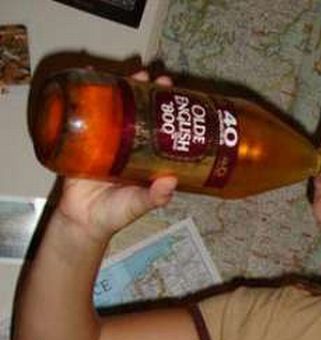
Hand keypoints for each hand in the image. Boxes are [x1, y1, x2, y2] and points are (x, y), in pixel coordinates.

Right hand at [54, 71, 176, 242]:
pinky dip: (88, 96)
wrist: (82, 220)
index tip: (174, 92)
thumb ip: (153, 197)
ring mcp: (107, 140)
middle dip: (147, 93)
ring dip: (122, 89)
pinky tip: (91, 78)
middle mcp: (130, 145)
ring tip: (131, 73)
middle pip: (140, 112)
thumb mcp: (138, 205)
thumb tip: (171, 182)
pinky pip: (86, 114)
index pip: (161, 127)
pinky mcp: (84, 139)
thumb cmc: (115, 214)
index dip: (167, 110)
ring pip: (116, 109)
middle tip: (154, 77)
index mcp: (147, 158)